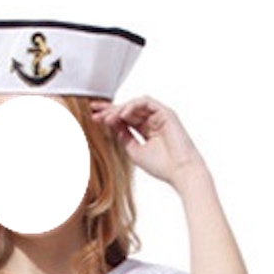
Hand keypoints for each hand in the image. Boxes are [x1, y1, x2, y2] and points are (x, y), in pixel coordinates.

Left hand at [89, 96, 205, 188]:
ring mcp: (159, 115)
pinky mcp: (165, 112)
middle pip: (128, 110)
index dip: (109, 117)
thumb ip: (124, 137)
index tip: (93, 118)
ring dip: (120, 109)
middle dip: (110, 109)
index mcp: (146, 131)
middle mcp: (152, 121)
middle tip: (94, 109)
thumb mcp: (135, 151)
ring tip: (107, 117)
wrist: (180, 171)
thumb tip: (112, 126)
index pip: (125, 120)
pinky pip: (146, 102)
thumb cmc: (161, 166)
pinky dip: (133, 106)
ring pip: (135, 105)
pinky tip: (123, 114)